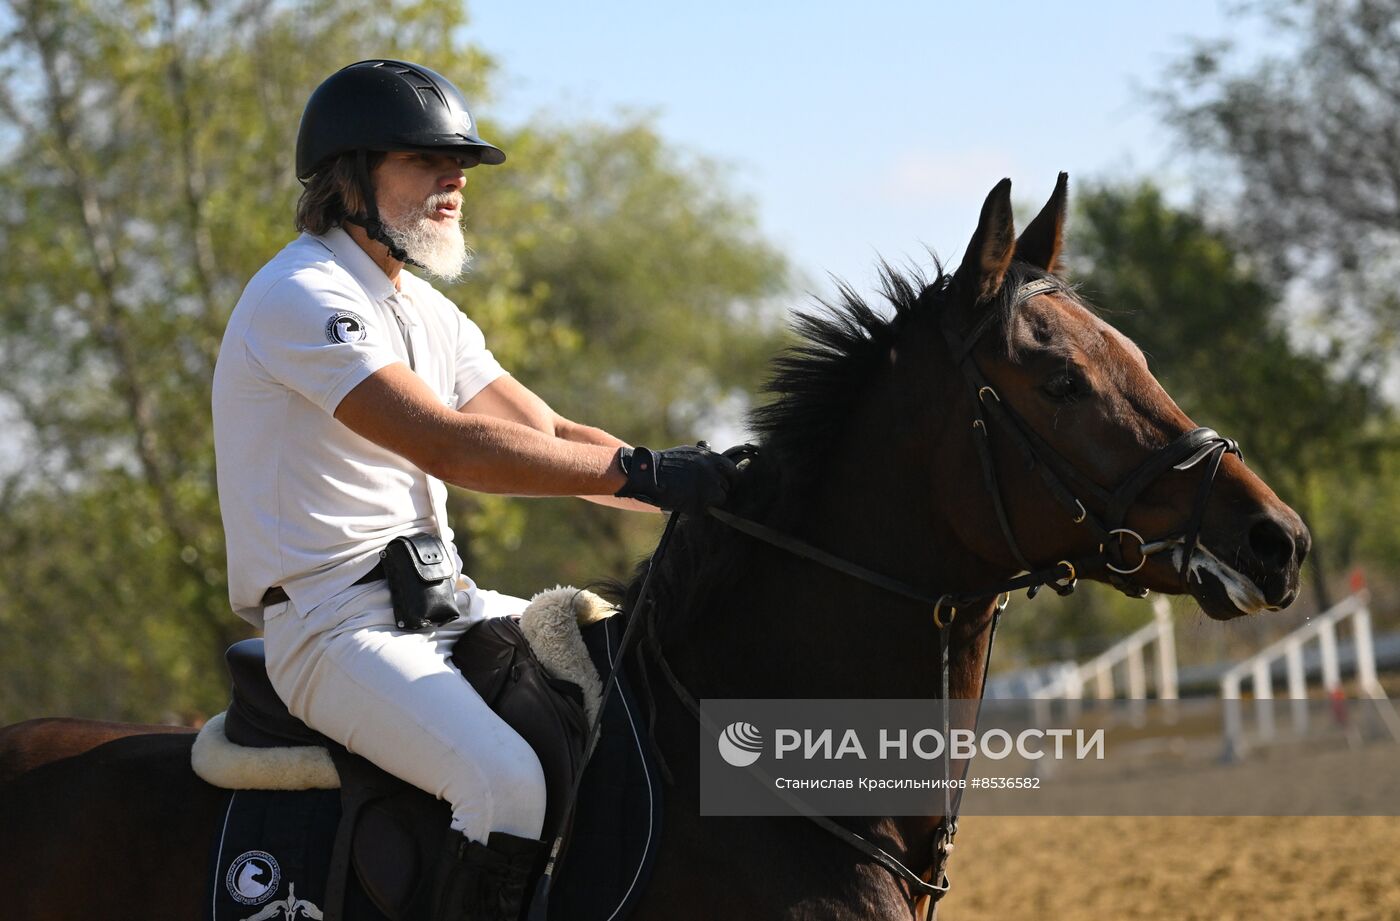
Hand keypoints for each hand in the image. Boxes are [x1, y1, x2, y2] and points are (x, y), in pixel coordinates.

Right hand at [615, 444, 738, 512]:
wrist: (649, 474)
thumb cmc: (665, 464)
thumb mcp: (689, 453)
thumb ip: (704, 457)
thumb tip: (714, 458)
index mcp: (711, 458)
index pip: (732, 470)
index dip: (729, 478)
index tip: (725, 483)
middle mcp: (713, 472)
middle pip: (728, 486)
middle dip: (719, 489)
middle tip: (706, 492)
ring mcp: (708, 488)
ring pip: (720, 498)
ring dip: (710, 500)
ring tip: (694, 496)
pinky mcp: (701, 503)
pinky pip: (707, 509)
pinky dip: (701, 508)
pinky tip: (689, 502)